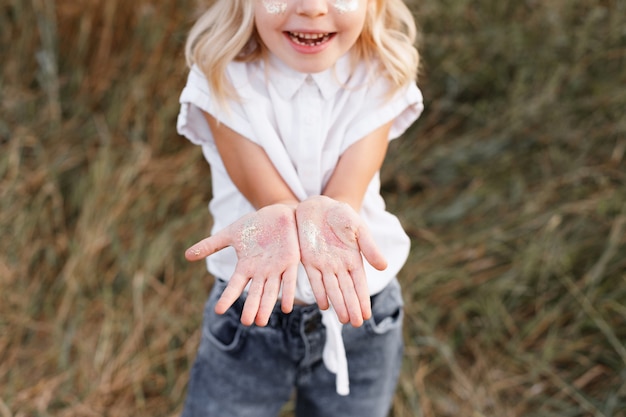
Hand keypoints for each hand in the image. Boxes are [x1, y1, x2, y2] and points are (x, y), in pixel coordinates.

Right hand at [185, 204, 299, 325]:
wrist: (277, 213)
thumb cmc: (254, 225)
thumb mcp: (230, 233)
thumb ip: (210, 245)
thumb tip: (186, 255)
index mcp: (246, 266)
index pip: (235, 285)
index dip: (228, 297)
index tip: (218, 310)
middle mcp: (261, 272)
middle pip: (255, 293)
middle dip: (251, 307)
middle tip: (246, 322)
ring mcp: (276, 268)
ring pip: (271, 291)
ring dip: (267, 306)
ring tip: (261, 321)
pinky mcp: (290, 262)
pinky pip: (289, 280)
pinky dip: (287, 293)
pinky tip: (286, 307)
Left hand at [295, 196, 386, 326]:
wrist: (319, 205)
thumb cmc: (342, 216)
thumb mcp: (359, 228)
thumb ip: (369, 247)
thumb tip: (384, 267)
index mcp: (354, 259)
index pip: (360, 284)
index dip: (363, 299)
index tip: (367, 315)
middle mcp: (340, 266)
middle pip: (347, 291)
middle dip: (351, 307)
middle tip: (356, 324)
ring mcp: (324, 264)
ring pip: (332, 289)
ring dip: (338, 304)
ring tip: (344, 320)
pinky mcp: (308, 260)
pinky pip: (314, 279)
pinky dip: (319, 292)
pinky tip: (324, 305)